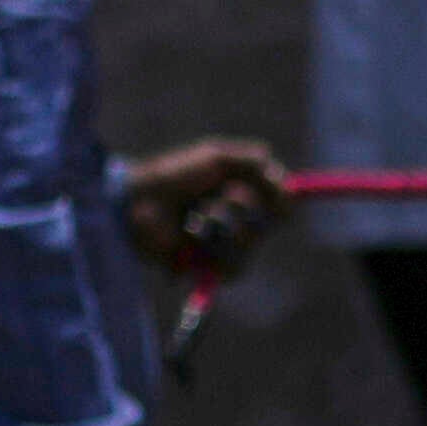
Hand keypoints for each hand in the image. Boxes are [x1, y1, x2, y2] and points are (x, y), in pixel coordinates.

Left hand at [120, 139, 288, 273]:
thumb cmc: (173, 175)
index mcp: (240, 192)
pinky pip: (234, 267)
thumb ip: (256, 164)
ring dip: (226, 227)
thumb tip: (287, 187)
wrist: (140, 202)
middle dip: (244, 206)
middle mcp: (236, 220)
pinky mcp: (210, 267)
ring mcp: (223, 245)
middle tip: (220, 196)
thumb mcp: (217, 158)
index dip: (283, 200)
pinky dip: (215, 250)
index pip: (280, 202)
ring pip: (251, 245)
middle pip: (270, 223)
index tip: (281, 196)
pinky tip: (193, 238)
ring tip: (198, 218)